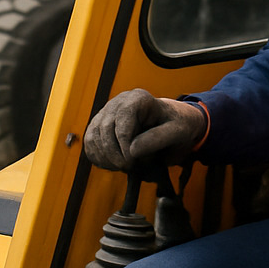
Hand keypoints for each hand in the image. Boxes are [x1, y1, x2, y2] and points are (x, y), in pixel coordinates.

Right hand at [82, 89, 205, 171]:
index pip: (121, 119)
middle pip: (104, 129)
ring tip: (124, 166)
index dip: (123, 142)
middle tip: (129, 168)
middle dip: (114, 154)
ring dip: (106, 158)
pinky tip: (114, 164)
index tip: (133, 160)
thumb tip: (132, 150)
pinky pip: (90, 144)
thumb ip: (157, 139)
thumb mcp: (178, 131)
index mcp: (138, 99)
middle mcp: (119, 102)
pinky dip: (99, 158)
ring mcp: (107, 114)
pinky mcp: (101, 127)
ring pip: (93, 136)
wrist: (174, 124)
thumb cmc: (178, 125)